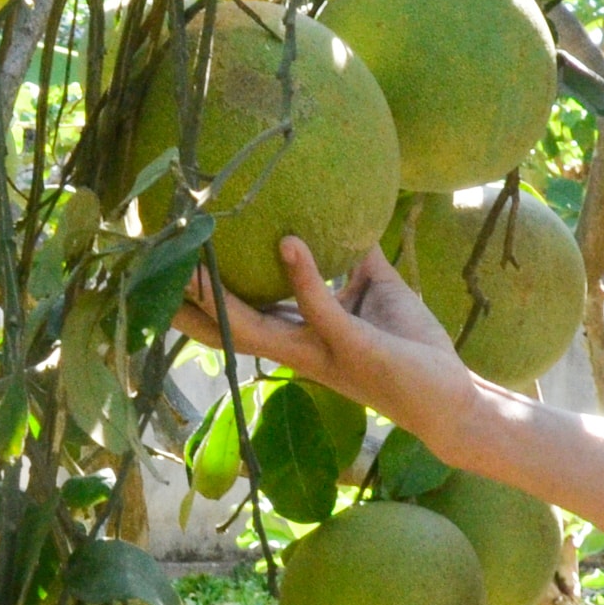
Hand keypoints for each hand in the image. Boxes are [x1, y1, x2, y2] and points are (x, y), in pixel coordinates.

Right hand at [173, 237, 482, 446]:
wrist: (451, 395)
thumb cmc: (412, 346)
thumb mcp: (377, 290)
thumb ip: (353, 255)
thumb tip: (345, 208)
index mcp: (299, 339)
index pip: (237, 317)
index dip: (200, 298)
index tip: (166, 268)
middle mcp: (299, 351)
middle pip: (228, 328)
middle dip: (187, 304)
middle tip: (152, 270)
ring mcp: (321, 352)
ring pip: (256, 327)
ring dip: (222, 296)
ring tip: (194, 260)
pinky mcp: (352, 346)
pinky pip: (320, 307)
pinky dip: (303, 275)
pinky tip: (287, 242)